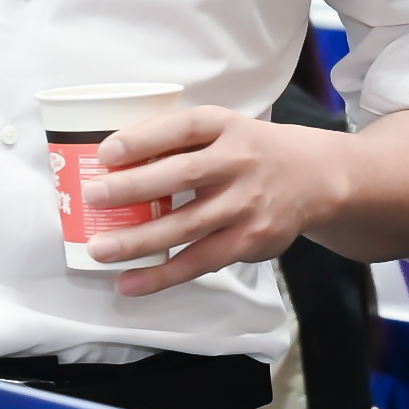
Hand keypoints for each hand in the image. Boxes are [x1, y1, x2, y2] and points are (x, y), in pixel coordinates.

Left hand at [82, 106, 352, 295]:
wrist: (316, 177)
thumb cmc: (249, 150)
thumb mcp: (221, 129)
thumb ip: (177, 139)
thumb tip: (110, 160)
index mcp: (225, 126)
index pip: (182, 127)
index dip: (143, 139)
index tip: (105, 153)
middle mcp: (239, 163)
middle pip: (182, 176)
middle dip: (133, 188)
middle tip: (92, 197)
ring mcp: (246, 204)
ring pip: (187, 225)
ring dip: (140, 240)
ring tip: (100, 249)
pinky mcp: (250, 240)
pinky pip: (200, 261)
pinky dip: (163, 274)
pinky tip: (130, 282)